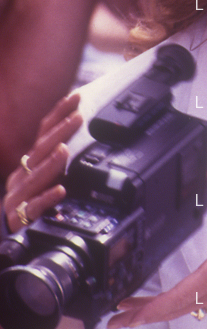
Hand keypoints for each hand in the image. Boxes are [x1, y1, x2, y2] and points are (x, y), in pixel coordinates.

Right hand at [4, 92, 81, 233]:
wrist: (2, 232)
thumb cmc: (23, 204)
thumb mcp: (39, 179)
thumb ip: (54, 162)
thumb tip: (76, 140)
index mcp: (27, 164)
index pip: (44, 133)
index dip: (58, 114)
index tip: (75, 97)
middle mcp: (21, 176)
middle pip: (41, 150)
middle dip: (59, 132)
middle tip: (78, 117)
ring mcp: (18, 195)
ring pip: (36, 176)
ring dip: (51, 162)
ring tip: (65, 150)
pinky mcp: (18, 217)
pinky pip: (34, 206)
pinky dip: (47, 197)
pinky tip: (60, 191)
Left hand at [107, 165, 206, 327]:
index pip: (176, 297)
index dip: (147, 308)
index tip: (124, 315)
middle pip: (174, 308)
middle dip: (142, 315)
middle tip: (114, 320)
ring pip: (186, 307)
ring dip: (159, 310)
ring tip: (135, 311)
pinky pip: (199, 303)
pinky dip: (179, 305)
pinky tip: (177, 300)